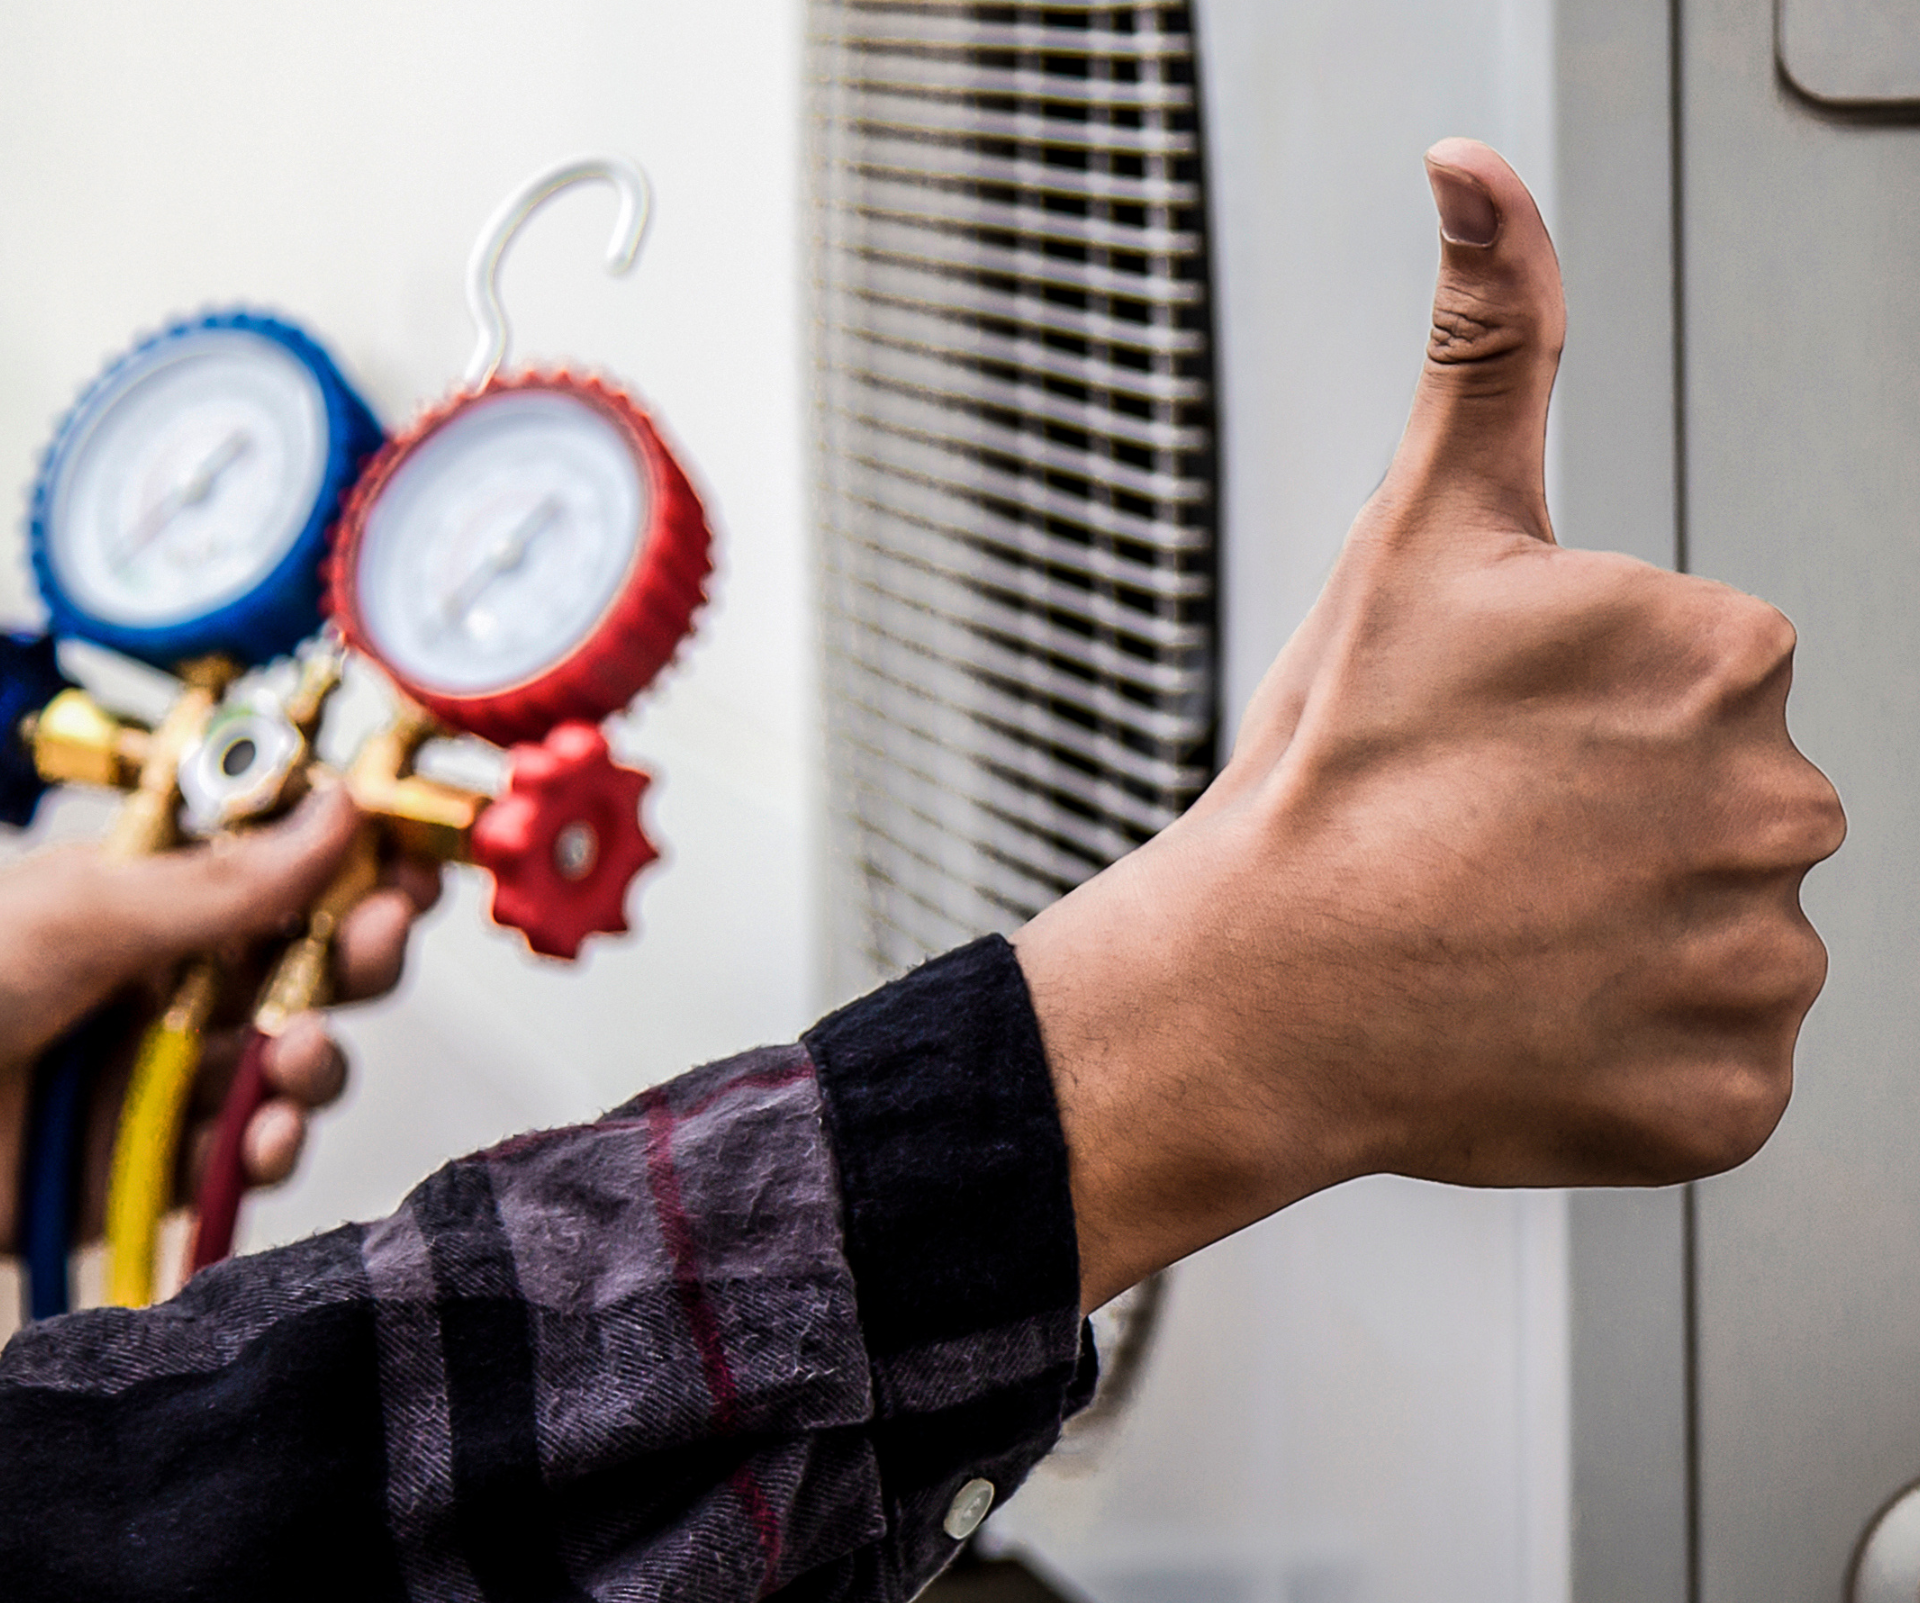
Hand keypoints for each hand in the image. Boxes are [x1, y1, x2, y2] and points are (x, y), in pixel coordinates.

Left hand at [0, 783, 441, 1252]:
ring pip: (297, 1058)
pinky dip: (269, 1147)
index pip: (284, 870)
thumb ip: (224, 882)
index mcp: (150, 902)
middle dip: (362, 947)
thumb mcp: (82, 912)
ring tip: (297, 1056)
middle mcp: (170, 983)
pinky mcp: (159, 1164)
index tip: (409, 855)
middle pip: (314, 960)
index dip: (355, 860)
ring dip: (317, 1056)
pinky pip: (249, 1153)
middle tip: (380, 933)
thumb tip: (339, 814)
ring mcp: (168, 1075)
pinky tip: (258, 1138)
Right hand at [1013, 139, 1847, 1313]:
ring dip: (1625, 942)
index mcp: (1727, 653)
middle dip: (1617, 827)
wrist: (1248, 994)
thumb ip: (1489, 340)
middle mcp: (1782, 807)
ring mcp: (1757, 970)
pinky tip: (1528, 1022)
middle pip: (1724, 808)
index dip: (1580, 722)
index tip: (1489, 755)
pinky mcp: (1732, 1102)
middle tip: (1481, 851)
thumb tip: (1475, 171)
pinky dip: (1633, 1058)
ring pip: (1724, 937)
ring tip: (1495, 940)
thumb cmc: (1324, 772)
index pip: (1704, 683)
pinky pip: (1715, 1069)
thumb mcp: (1414, 530)